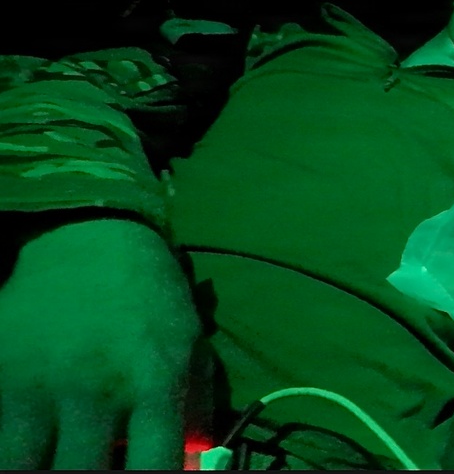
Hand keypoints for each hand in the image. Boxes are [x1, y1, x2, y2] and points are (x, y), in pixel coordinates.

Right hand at [0, 218, 201, 468]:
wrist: (90, 242)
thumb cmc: (151, 303)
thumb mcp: (191, 350)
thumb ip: (196, 415)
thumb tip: (194, 470)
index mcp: (155, 383)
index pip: (155, 470)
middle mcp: (95, 388)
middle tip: (95, 467)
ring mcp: (38, 384)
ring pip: (27, 469)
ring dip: (45, 470)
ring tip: (61, 459)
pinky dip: (13, 453)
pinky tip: (30, 448)